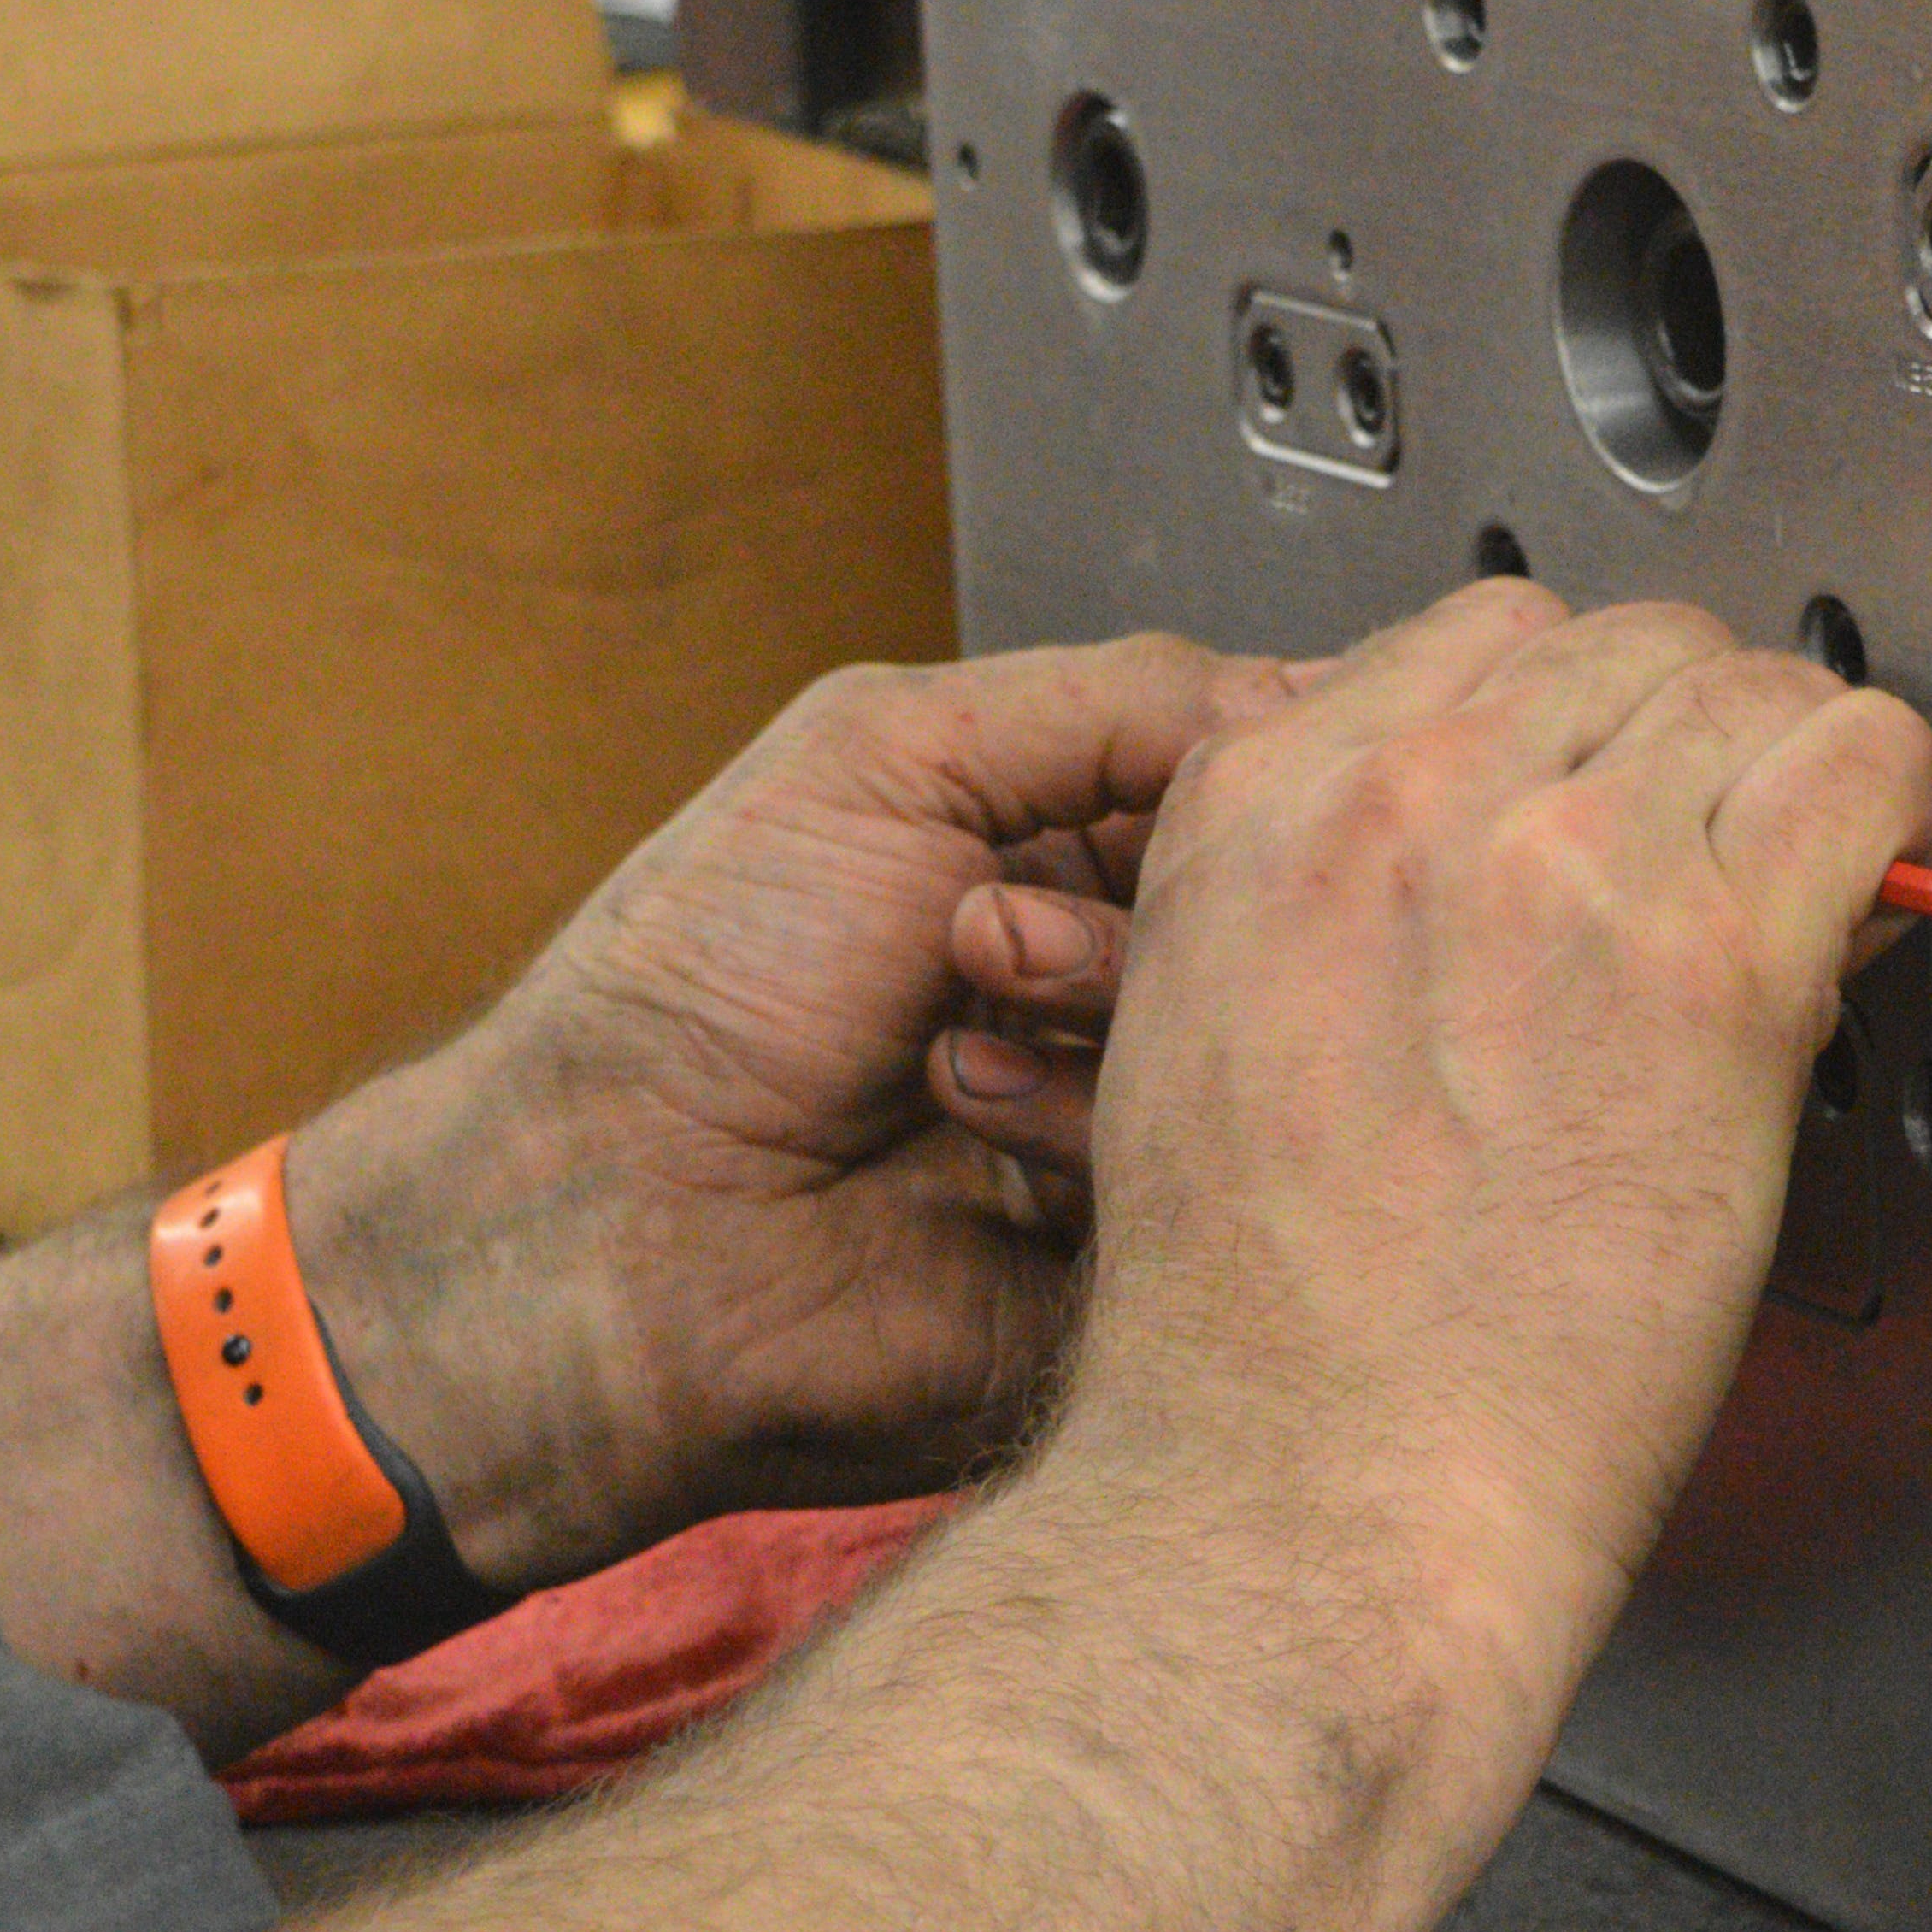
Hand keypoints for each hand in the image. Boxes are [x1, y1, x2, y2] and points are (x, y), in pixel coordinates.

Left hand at [283, 636, 1287, 1594]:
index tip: (1223, 780)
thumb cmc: (701, 980)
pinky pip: (1218, 1173)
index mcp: (1062, 849)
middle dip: (1149, 903)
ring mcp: (1131, 1114)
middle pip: (1273, 911)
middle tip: (988, 935)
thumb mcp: (888, 753)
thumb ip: (1118, 696)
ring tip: (960, 1035)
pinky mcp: (1137, 1246)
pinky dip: (1096, 1129)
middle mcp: (1111, 978)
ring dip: (1102, 1015)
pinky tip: (977, 1125)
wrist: (620, 1217)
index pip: (1255, 785)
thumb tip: (1311, 685)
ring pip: (1255, 1041)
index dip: (1252, 779)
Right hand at [1033, 579, 1931, 1751]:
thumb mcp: (1188, 1053)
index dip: (1570, 722)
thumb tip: (1453, 866)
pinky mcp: (1708, 962)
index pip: (1468, 641)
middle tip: (1720, 849)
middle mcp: (1404, 800)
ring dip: (1788, 767)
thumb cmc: (1251, 1349)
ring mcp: (1560, 865)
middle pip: (1618, 641)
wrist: (1304, 1495)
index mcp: (1254, 812)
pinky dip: (1896, 806)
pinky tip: (1885, 881)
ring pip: (1744, 682)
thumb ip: (1304, 914)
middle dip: (1684, 735)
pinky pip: (1857, 770)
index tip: (1611, 799)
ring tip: (1808, 872)